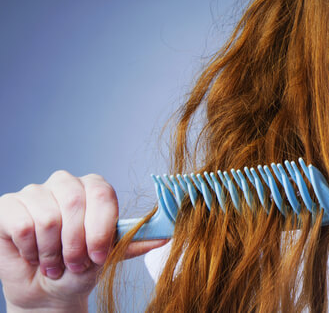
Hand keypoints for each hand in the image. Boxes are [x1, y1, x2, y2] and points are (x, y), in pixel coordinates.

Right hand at [0, 171, 165, 311]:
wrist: (47, 291)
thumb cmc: (80, 269)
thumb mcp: (112, 256)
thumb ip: (136, 240)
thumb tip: (167, 233)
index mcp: (94, 188)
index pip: (102, 193)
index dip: (100, 228)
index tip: (99, 256)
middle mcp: (65, 183)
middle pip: (74, 203)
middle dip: (76, 244)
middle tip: (75, 264)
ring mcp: (35, 192)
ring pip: (48, 218)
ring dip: (52, 252)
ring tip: (54, 263)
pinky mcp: (8, 206)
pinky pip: (22, 226)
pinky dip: (30, 251)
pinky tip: (33, 256)